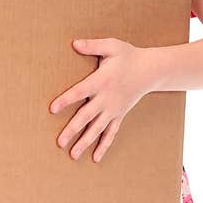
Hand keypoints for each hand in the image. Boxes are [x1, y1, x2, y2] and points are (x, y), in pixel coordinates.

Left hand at [49, 38, 153, 163]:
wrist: (150, 70)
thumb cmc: (128, 56)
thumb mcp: (112, 46)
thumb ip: (92, 45)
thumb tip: (74, 43)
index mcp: (101, 81)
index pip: (79, 91)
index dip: (66, 100)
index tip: (52, 109)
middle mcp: (107, 98)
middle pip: (86, 116)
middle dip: (72, 130)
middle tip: (59, 143)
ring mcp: (113, 109)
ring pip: (97, 129)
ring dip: (85, 142)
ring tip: (73, 155)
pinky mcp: (119, 115)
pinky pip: (111, 133)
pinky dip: (104, 146)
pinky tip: (95, 158)